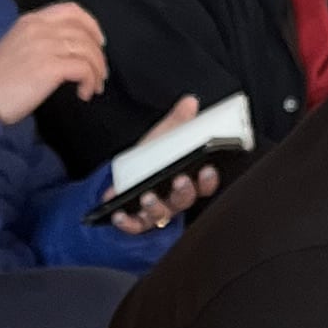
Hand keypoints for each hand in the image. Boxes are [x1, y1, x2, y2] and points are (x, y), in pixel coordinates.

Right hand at [0, 0, 107, 125]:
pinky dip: (90, 82)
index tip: (98, 42)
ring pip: (88, 50)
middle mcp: (39, 28)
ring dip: (97, 70)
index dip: (91, 24)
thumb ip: (39, 40)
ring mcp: (45, 46)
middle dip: (98, 54)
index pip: (71, 10)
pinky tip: (84, 94)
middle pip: (84, 32)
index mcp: (31, 21)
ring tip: (94, 87)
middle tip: (100, 73)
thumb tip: (67, 51)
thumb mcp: (16, 47)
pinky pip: (84, 69)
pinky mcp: (50, 67)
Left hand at [110, 92, 223, 235]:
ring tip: (147, 195)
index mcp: (187, 180)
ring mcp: (158, 211)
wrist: (126, 176)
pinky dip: (128, 222)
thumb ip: (178, 122)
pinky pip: (136, 225)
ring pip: (162, 215)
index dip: (208, 180)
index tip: (207, 169)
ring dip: (156, 206)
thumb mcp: (164, 137)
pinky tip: (119, 213)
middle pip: (185, 200)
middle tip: (179, 179)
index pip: (205, 185)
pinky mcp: (138, 219)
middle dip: (184, 191)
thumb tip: (189, 102)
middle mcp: (175, 199)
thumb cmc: (151, 159)